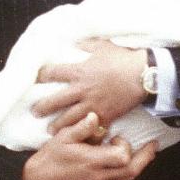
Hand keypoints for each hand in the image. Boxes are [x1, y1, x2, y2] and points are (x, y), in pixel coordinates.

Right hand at [21, 112, 157, 179]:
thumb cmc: (50, 157)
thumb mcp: (62, 137)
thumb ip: (82, 127)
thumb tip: (96, 116)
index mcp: (90, 162)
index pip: (122, 157)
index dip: (124, 145)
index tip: (114, 137)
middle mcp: (97, 179)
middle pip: (132, 170)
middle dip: (145, 157)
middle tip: (153, 146)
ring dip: (135, 166)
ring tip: (141, 154)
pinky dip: (123, 175)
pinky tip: (120, 166)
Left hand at [33, 39, 147, 131]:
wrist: (144, 75)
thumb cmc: (122, 58)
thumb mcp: (100, 45)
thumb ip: (84, 44)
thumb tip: (74, 42)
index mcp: (78, 71)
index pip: (51, 73)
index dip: (41, 76)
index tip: (36, 79)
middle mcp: (81, 90)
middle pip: (54, 101)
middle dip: (42, 108)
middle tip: (35, 112)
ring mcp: (92, 105)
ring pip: (69, 119)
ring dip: (58, 125)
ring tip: (51, 130)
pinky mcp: (105, 115)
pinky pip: (91, 128)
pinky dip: (83, 134)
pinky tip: (77, 137)